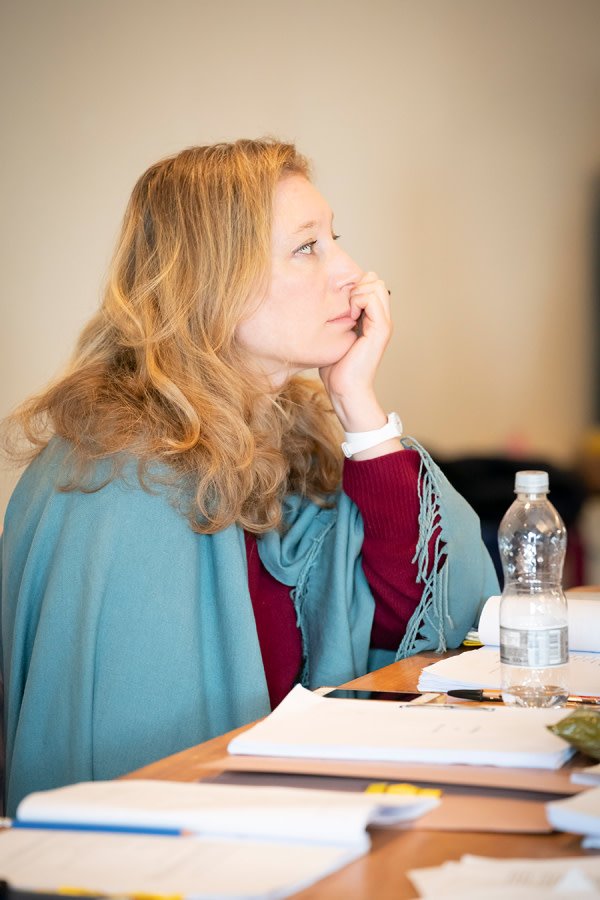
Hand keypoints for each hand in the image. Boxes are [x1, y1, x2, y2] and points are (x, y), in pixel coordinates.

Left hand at [319, 272, 392, 433]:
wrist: (345, 389)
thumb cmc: (336, 369)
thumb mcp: (334, 337)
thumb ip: (336, 320)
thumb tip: (322, 306)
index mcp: (373, 319)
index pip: (370, 284)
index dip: (354, 286)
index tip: (340, 303)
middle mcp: (381, 319)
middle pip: (375, 280)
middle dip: (357, 285)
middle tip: (344, 305)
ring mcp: (383, 323)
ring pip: (376, 284)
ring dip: (357, 292)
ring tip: (348, 312)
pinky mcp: (381, 328)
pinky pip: (372, 298)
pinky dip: (358, 301)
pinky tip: (350, 317)